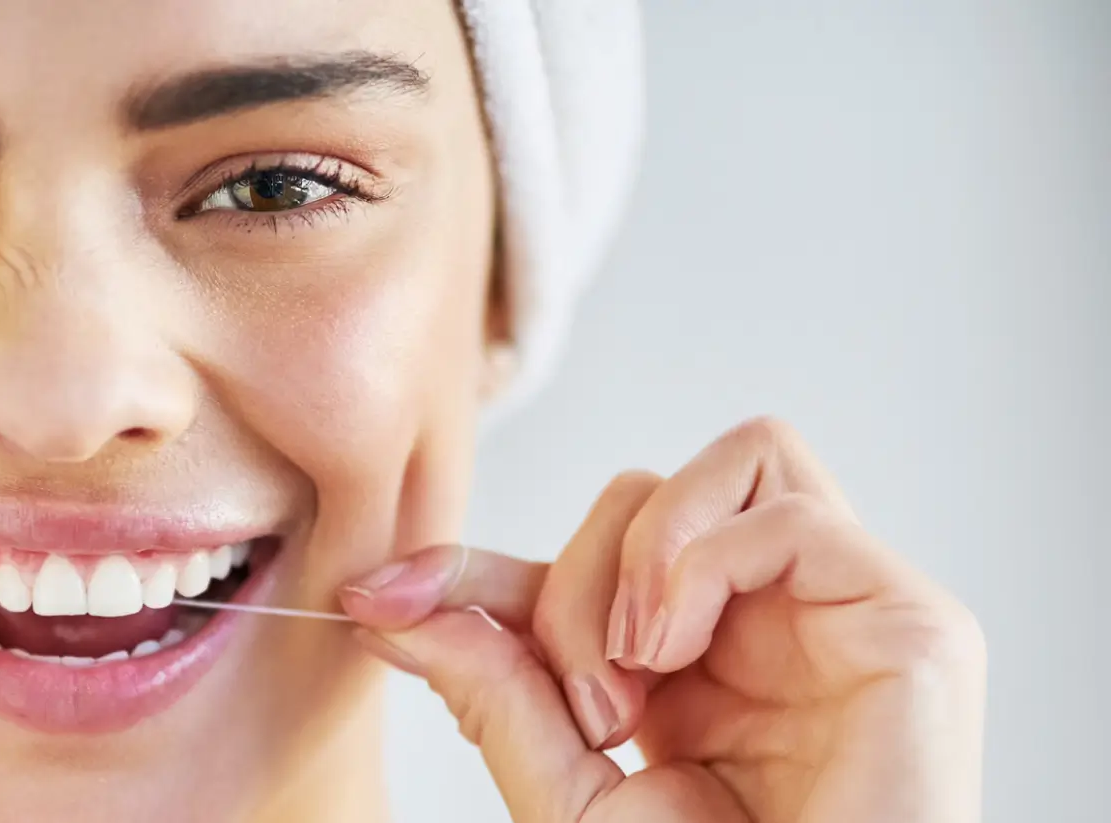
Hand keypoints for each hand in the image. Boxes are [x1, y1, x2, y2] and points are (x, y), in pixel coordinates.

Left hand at [339, 418, 985, 821]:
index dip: (472, 567)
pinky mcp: (911, 620)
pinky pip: (784, 509)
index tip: (377, 594)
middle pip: (644, 497)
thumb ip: (494, 695)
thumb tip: (390, 608)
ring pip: (727, 466)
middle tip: (585, 704)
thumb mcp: (570, 797)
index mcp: (695, 670)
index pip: (578, 566)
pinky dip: (700, 561)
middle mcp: (772, 626)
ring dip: (640, 555)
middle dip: (571, 583)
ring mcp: (846, 615)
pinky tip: (675, 656)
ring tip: (633, 672)